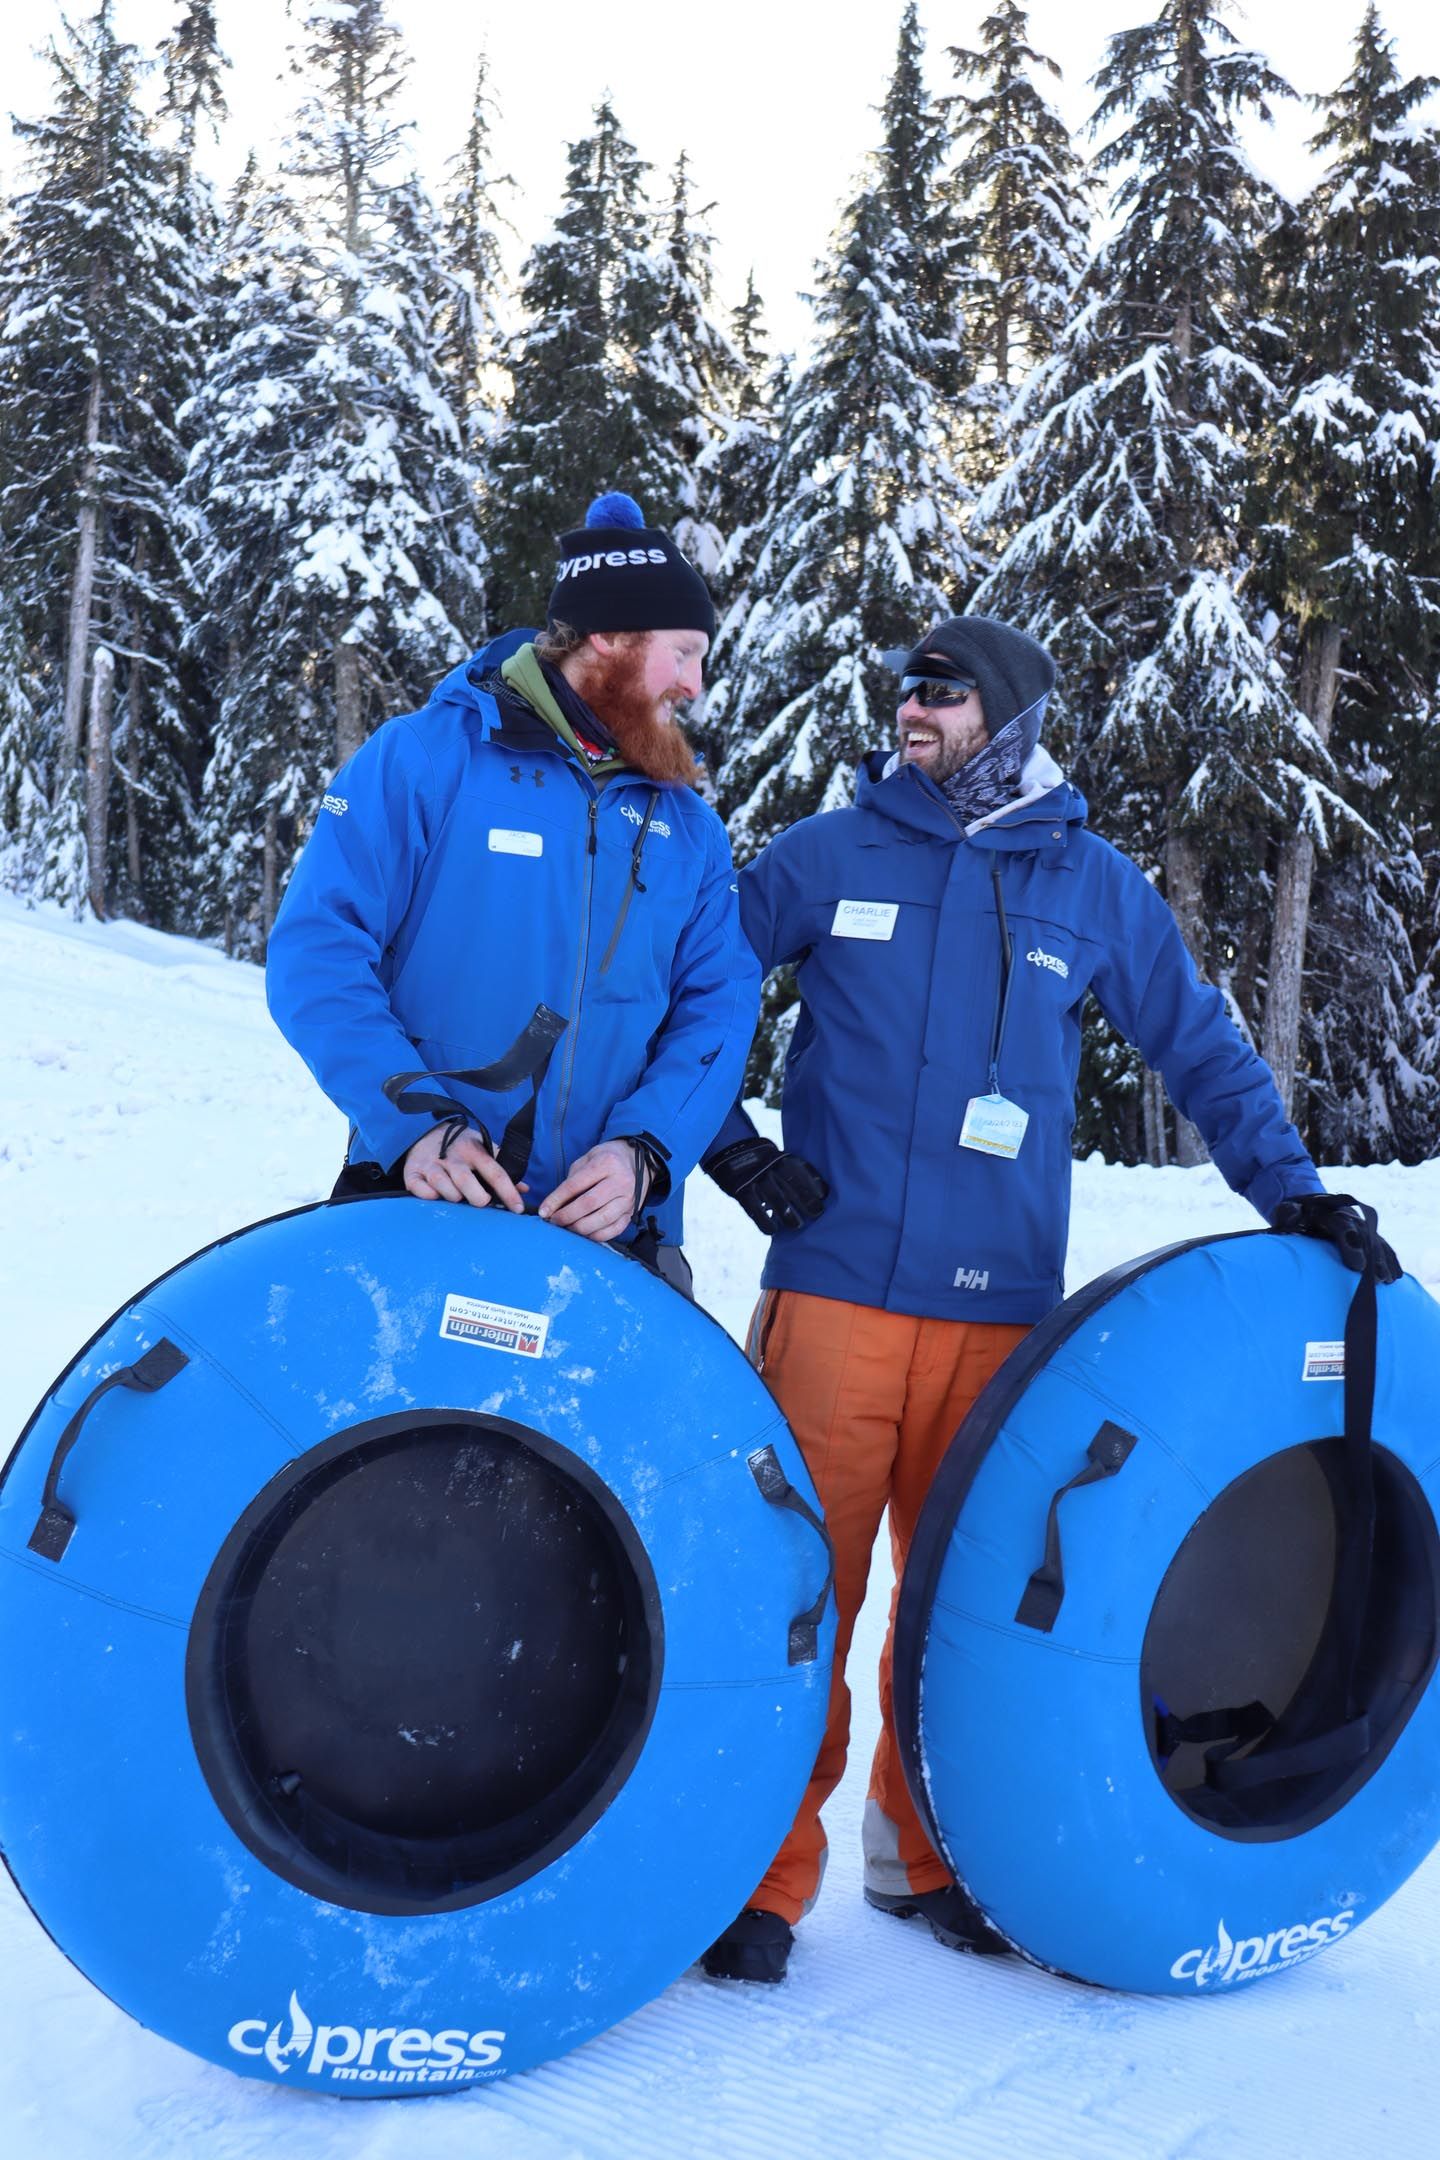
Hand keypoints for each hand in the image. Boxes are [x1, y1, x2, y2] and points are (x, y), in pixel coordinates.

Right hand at [403, 1122, 525, 1211]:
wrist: (424, 1131)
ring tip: (458, 1198)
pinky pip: (420, 1189)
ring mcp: (430, 1164)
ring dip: (453, 1196)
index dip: (508, 1192)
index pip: (495, 1172)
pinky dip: (429, 1196)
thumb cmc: (460, 1146)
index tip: (518, 1209)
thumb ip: (502, 1168)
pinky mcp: (412, 1172)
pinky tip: (435, 1196)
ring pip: (442, 1185)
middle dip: (477, 1197)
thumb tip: (524, 1189)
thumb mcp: (482, 1148)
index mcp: (473, 1150)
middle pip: (466, 1180)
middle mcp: (451, 1156)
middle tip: (482, 1203)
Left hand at [539, 1140, 648, 1242]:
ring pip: (601, 1220)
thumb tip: (556, 1206)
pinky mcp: (631, 1213)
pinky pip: (613, 1230)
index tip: (544, 1210)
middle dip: (566, 1216)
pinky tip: (585, 1233)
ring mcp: (628, 1199)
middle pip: (588, 1204)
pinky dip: (596, 1235)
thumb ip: (572, 1180)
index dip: (556, 1200)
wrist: (636, 1161)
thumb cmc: (606, 1160)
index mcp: (606, 1163)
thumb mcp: (587, 1159)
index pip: (575, 1185)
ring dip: (580, 1228)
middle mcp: (620, 1181)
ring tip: (568, 1227)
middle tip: (555, 1220)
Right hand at [704, 1136, 828, 1233]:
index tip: (823, 1195)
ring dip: (788, 1215)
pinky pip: (755, 1209)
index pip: (802, 1170)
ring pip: (775, 1199)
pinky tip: (773, 1230)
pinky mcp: (741, 1191)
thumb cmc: (764, 1161)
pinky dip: (765, 1222)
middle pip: (792, 1186)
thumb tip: (818, 1193)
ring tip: (797, 1225)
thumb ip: (794, 1172)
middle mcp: (770, 1168)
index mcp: (782, 1158)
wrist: (731, 1152)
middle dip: (807, 1201)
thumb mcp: (779, 1158)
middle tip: (817, 1214)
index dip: (814, 1183)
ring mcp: (755, 1179)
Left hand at [1271, 1192, 1400, 1282]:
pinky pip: (1382, 1245)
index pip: (1342, 1226)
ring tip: (1388, 1280)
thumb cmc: (1293, 1213)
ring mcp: (1359, 1224)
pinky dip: (1389, 1259)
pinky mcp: (1365, 1233)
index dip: (1351, 1245)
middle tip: (1378, 1279)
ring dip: (1383, 1260)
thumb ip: (1288, 1212)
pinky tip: (1396, 1276)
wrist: (1307, 1204)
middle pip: (1364, 1236)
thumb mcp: (1285, 1210)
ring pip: (1376, 1241)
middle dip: (1373, 1257)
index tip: (1358, 1266)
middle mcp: (1348, 1216)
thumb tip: (1293, 1217)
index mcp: (1328, 1212)